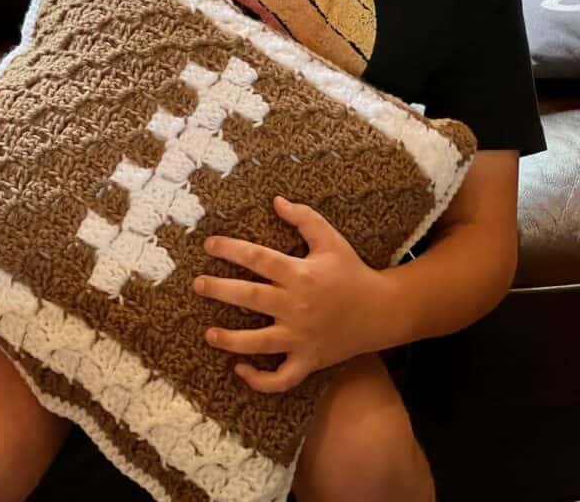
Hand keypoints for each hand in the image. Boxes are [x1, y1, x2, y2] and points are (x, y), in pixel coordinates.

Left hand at [192, 196, 387, 392]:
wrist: (382, 311)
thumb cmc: (351, 271)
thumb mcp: (330, 239)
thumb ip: (303, 218)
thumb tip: (275, 200)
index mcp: (300, 274)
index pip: (258, 259)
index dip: (231, 250)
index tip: (209, 245)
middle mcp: (297, 306)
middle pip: (251, 298)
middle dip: (220, 290)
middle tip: (198, 285)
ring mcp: (302, 337)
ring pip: (259, 342)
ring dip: (231, 340)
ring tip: (209, 333)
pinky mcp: (309, 360)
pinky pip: (281, 378)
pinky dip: (260, 379)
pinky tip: (240, 369)